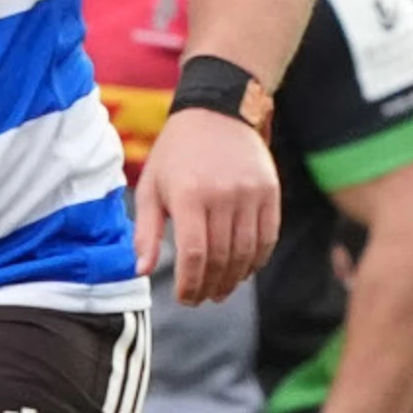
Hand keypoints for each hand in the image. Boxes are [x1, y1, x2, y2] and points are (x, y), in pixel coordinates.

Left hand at [135, 108, 279, 303]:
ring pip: (247, 251)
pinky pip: (268, 236)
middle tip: (201, 299)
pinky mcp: (271, 191)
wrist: (218, 113)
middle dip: (210, 285)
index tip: (184, 299)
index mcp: (189, 195)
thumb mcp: (150, 187)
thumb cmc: (176, 154)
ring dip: (234, 278)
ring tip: (220, 290)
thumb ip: (147, 231)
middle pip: (222, 257)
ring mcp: (251, 193)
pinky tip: (243, 270)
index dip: (190, 283)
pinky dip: (257, 259)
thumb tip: (141, 270)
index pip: (194, 253)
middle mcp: (224, 195)